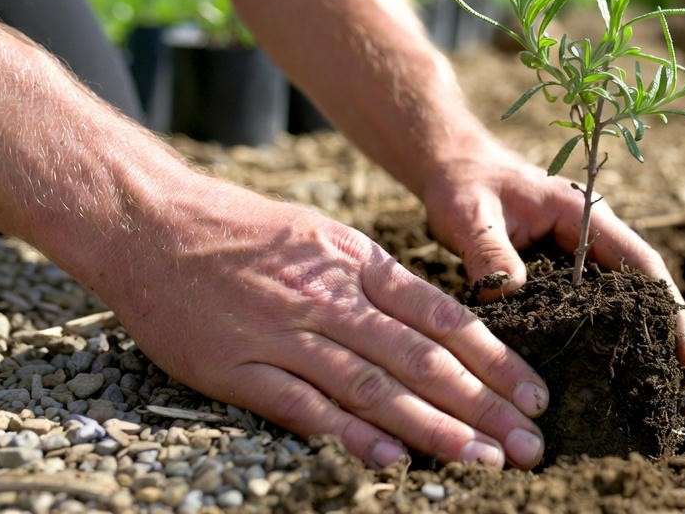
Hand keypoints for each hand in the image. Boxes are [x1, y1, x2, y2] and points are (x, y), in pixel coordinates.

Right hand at [93, 179, 548, 468]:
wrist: (151, 223)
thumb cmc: (244, 231)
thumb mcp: (324, 237)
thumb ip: (378, 280)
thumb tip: (438, 321)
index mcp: (358, 264)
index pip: (444, 318)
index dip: (495, 360)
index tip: (534, 394)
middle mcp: (332, 299)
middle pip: (423, 359)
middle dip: (484, 405)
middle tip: (531, 444)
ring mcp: (286, 335)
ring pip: (375, 387)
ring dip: (435, 428)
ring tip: (484, 460)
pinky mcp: (239, 368)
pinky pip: (305, 407)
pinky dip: (352, 435)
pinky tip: (394, 460)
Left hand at [420, 143, 684, 378]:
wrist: (453, 167)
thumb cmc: (464, 185)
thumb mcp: (472, 217)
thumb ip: (491, 256)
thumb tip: (511, 301)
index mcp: (584, 214)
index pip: (641, 263)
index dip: (668, 310)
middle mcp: (592, 234)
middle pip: (643, 287)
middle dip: (667, 334)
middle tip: (683, 391)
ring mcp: (578, 252)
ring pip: (620, 299)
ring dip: (640, 338)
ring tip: (657, 392)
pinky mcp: (560, 270)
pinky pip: (589, 306)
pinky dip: (603, 335)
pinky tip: (606, 373)